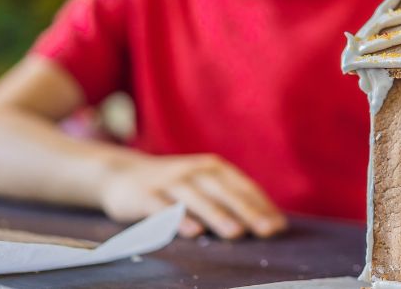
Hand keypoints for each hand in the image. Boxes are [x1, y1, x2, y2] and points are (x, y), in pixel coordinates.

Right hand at [99, 153, 286, 238]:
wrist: (121, 174)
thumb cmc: (175, 186)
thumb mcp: (203, 186)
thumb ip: (230, 201)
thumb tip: (268, 223)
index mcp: (214, 168)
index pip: (243, 188)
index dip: (262, 206)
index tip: (279, 227)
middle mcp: (195, 171)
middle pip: (225, 192)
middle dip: (247, 212)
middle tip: (267, 231)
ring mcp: (170, 181)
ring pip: (197, 199)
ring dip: (217, 215)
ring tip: (236, 233)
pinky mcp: (145, 195)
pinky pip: (163, 208)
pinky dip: (178, 219)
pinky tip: (192, 232)